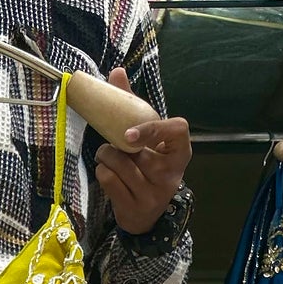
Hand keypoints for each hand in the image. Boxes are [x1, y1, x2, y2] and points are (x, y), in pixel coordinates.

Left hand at [93, 68, 190, 235]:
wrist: (147, 212)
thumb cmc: (148, 165)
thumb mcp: (148, 137)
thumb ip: (133, 105)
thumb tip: (117, 71)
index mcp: (180, 151)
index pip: (177, 130)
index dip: (153, 129)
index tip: (129, 133)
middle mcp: (171, 174)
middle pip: (135, 150)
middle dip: (115, 144)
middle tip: (114, 144)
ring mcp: (153, 193)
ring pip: (118, 165)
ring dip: (105, 156)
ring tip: (108, 157)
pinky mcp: (135, 208)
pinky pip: (109, 181)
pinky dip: (102, 172)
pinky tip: (107, 172)